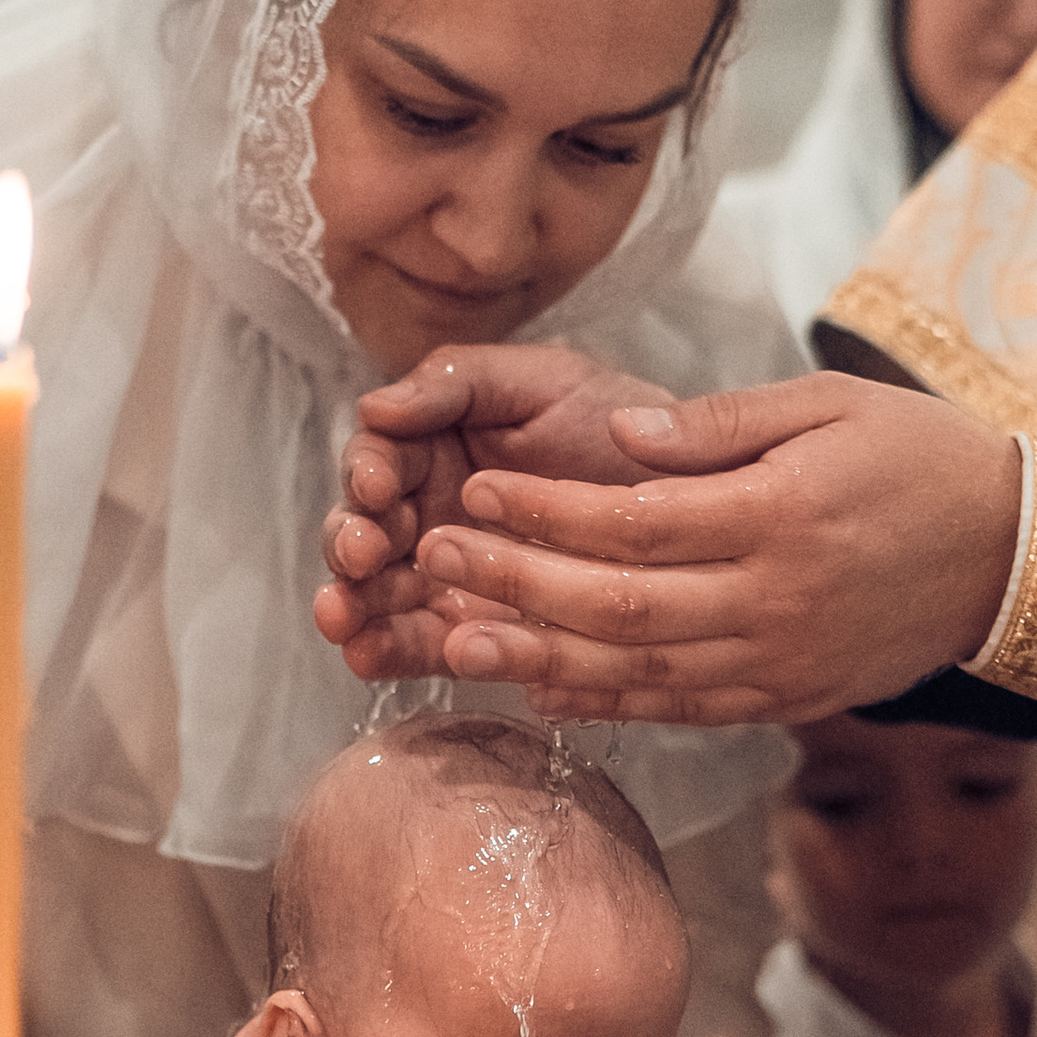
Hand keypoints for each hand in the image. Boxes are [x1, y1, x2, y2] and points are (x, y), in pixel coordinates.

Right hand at [313, 344, 679, 679]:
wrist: (691, 486)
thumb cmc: (609, 418)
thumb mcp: (536, 380)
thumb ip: (453, 383)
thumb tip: (374, 407)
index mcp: (431, 451)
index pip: (378, 463)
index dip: (366, 475)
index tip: (376, 486)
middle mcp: (429, 517)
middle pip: (365, 534)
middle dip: (351, 546)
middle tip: (361, 555)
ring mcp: (450, 580)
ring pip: (381, 596)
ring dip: (354, 607)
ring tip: (344, 618)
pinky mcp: (479, 632)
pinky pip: (425, 647)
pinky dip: (391, 652)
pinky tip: (371, 655)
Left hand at [409, 374, 1025, 722]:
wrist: (1015, 554)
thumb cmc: (920, 459)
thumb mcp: (828, 405)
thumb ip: (719, 425)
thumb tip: (618, 439)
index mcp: (782, 518)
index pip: (634, 524)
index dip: (544, 513)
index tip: (476, 492)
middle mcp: (776, 603)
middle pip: (620, 607)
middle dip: (516, 588)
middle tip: (435, 564)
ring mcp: (781, 664)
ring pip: (639, 673)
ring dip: (539, 659)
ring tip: (455, 640)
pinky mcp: (789, 699)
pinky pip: (683, 710)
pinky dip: (608, 704)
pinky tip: (543, 690)